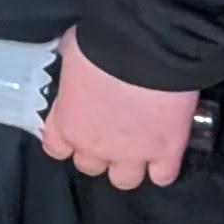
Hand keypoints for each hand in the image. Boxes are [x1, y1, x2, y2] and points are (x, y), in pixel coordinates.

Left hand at [41, 30, 199, 189]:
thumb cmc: (103, 43)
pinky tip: (166, 152)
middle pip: (90, 167)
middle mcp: (95, 146)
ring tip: (139, 146)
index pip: (57, 148)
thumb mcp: (72, 52)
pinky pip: (164, 176)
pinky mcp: (167, 152)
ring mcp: (132, 153)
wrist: (147, 45)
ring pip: (125, 180)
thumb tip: (78, 66)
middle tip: (111, 131)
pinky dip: (164, 168)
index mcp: (68, 122)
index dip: (68, 139)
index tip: (77, 127)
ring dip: (130, 165)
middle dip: (99, 151)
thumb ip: (74, 71)